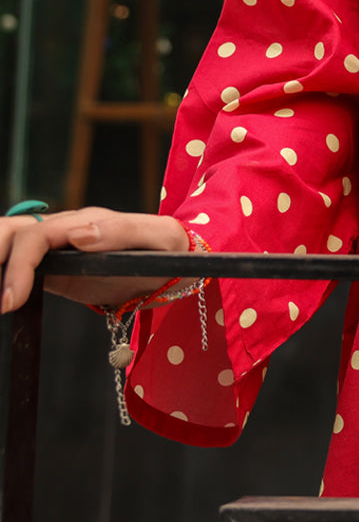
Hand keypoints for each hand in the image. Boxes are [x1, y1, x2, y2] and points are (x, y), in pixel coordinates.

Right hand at [1, 207, 188, 313]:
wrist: (178, 261)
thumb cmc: (172, 247)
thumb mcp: (160, 237)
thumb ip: (123, 231)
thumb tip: (79, 235)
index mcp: (86, 221)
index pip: (35, 236)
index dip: (19, 266)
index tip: (10, 300)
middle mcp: (65, 230)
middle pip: (11, 233)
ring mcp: (57, 248)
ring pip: (11, 244)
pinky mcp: (55, 268)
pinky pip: (20, 266)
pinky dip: (8, 277)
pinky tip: (6, 300)